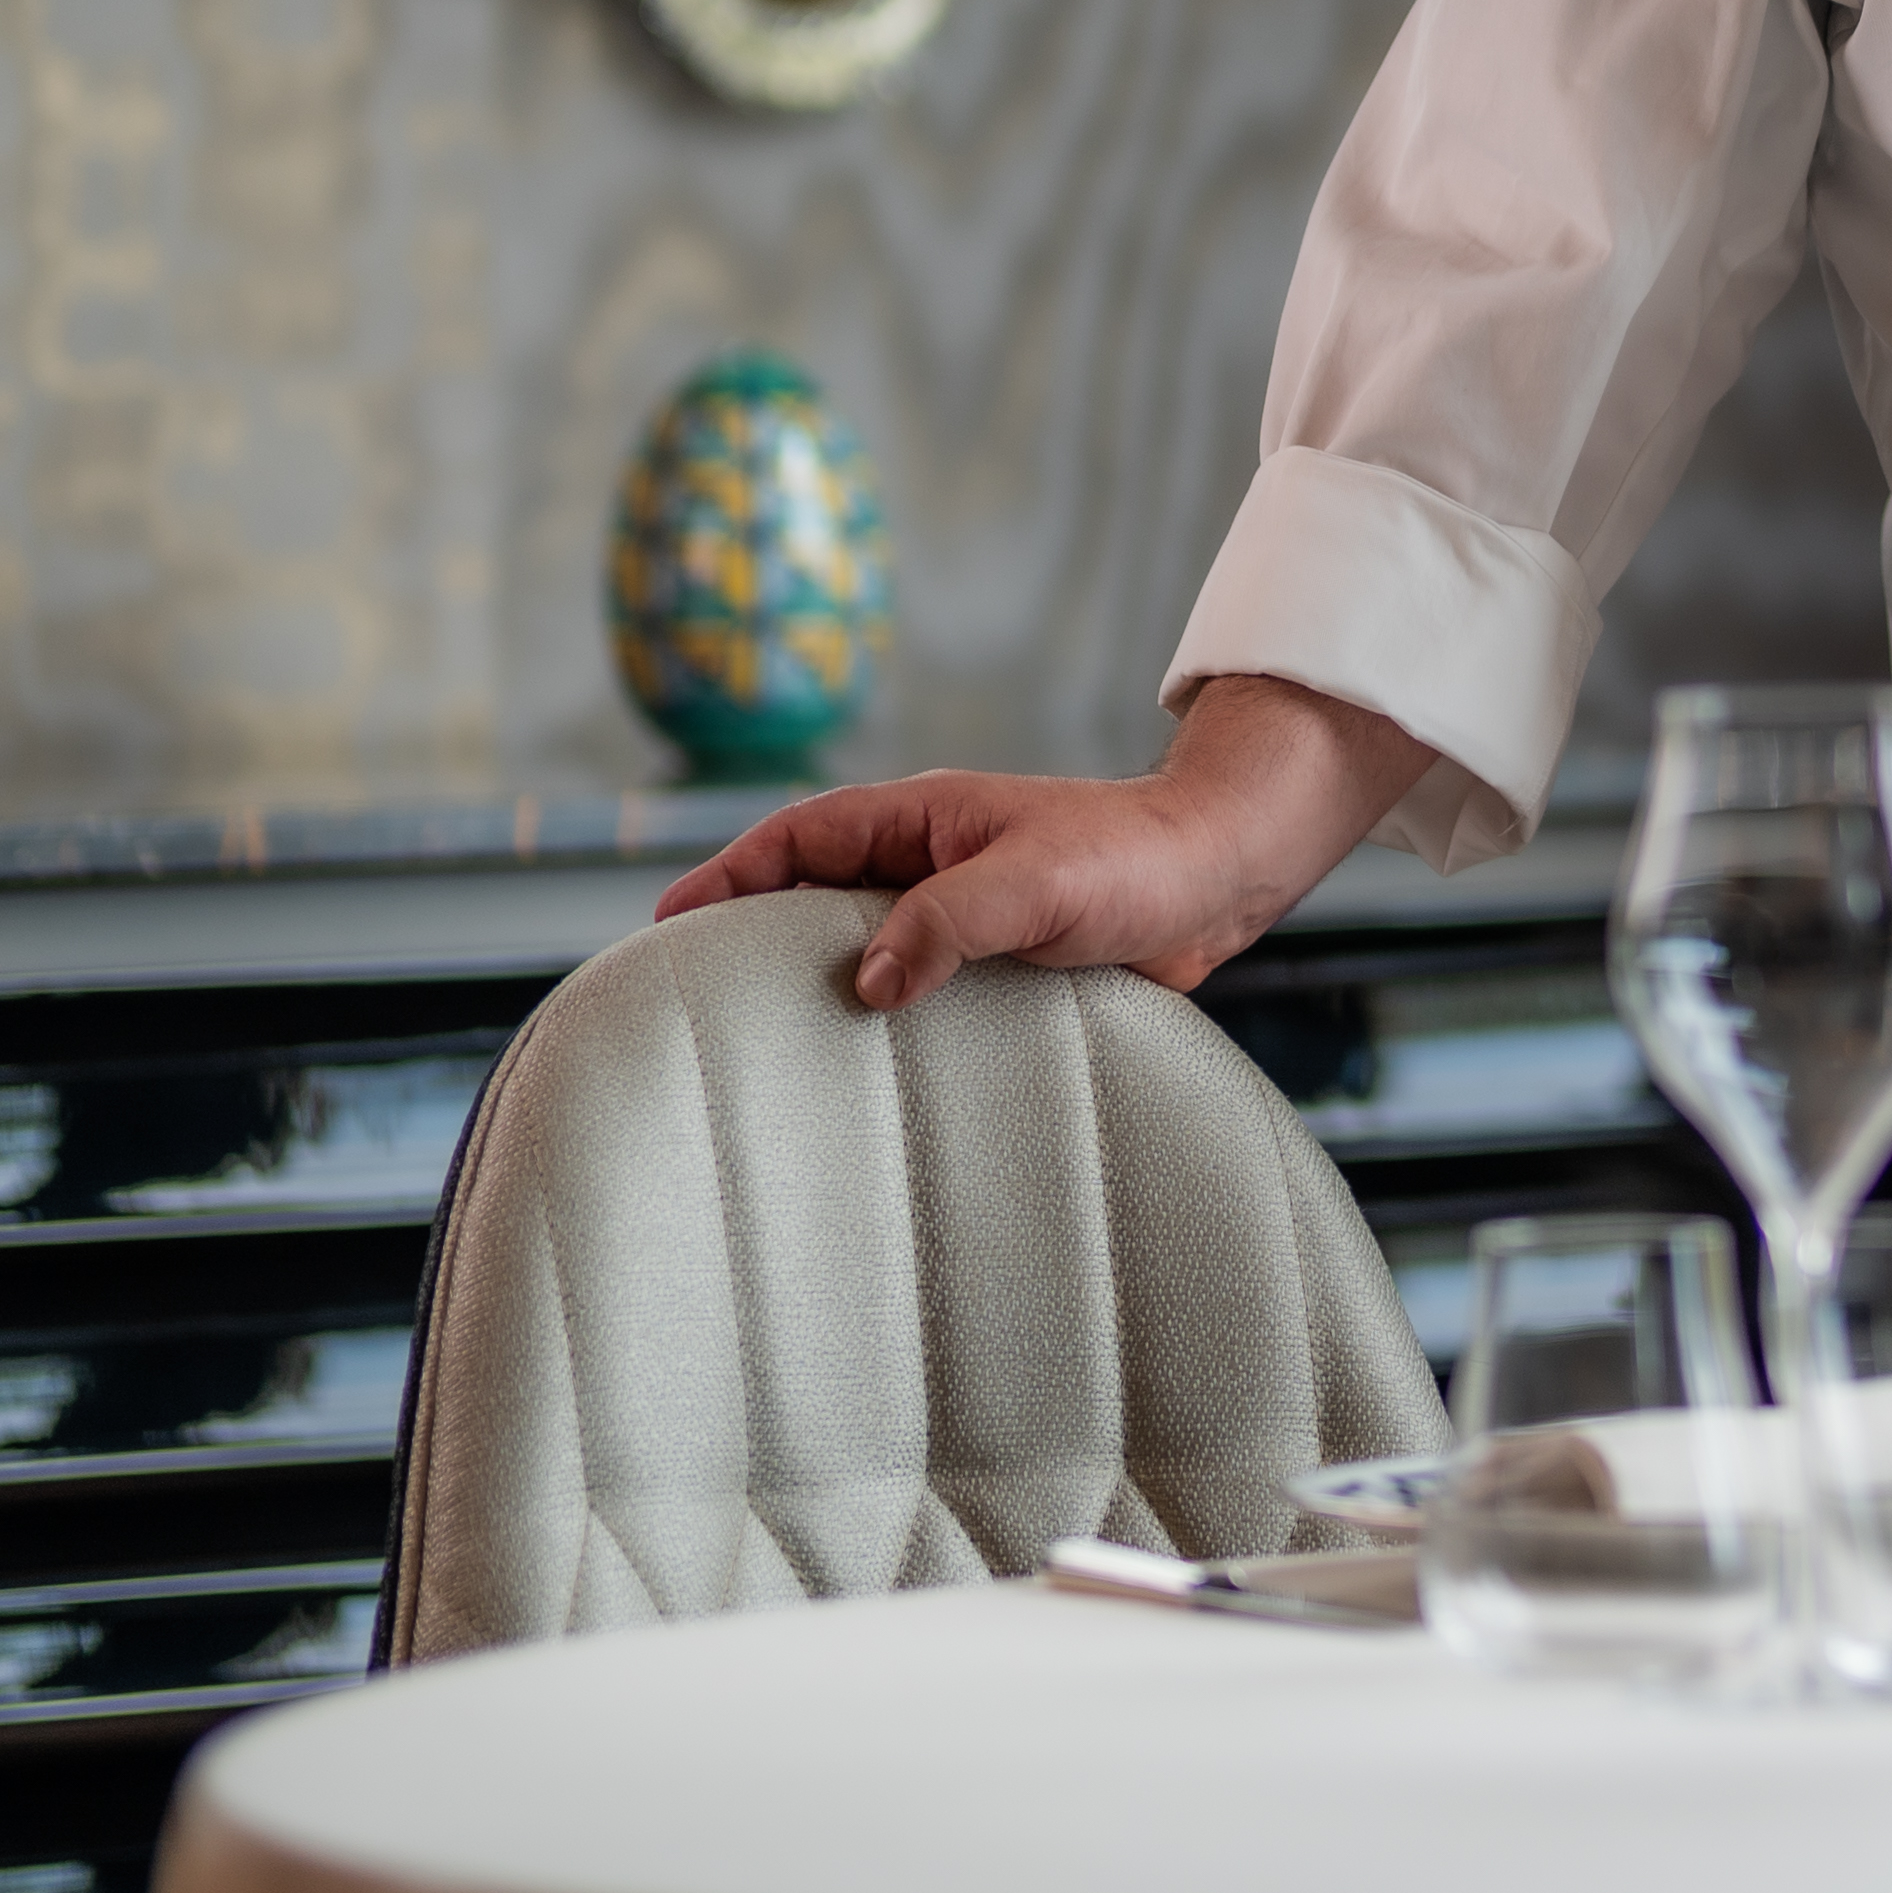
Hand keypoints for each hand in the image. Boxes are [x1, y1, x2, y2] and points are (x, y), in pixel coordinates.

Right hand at [653, 675, 1435, 1010]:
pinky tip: (858, 1072)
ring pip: (861, 944)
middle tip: (686, 1002)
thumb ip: (950, 924)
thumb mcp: (1036, 884)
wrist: (1225, 877)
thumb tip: (867, 983)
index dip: (727, 876)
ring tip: (753, 1048)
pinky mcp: (998, 959)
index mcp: (924, 820)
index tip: (666, 928)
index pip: (797, 837)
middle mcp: (933, 860)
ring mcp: (963, 909)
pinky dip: (879, 1018)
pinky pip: (916, 985)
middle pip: (812, 894)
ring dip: (813, 982)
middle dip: (749, 935)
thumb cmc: (1137, 861)